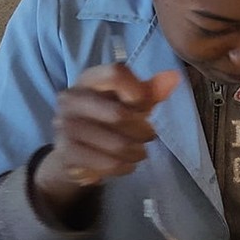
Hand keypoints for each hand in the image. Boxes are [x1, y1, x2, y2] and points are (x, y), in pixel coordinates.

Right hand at [34, 63, 180, 214]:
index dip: (139, 93)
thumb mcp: (129, 102)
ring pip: (117, 144)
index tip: (144, 106)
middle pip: (119, 114)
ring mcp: (65, 125)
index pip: (116, 73)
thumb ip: (151, 91)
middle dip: (143, 131)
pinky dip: (125, 166)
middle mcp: (71, 98)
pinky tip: (126, 164)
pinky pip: (109, 163)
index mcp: (88, 79)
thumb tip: (174, 77)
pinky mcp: (65, 152)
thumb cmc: (107, 119)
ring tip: (138, 152)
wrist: (73, 151)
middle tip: (148, 136)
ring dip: (137, 152)